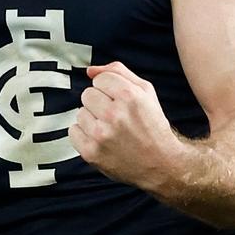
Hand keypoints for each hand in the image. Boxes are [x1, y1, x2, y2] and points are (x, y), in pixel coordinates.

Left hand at [69, 62, 180, 188]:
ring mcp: (101, 134)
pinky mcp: (91, 152)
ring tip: (110, 129)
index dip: (109, 89)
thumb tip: (91, 70)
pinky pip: (73, 132)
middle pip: (87, 94)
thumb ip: (118, 72)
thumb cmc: (153, 126)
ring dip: (92, 120)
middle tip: (115, 116)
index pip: (99, 79)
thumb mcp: (146, 92)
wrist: (161, 164)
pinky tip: (101, 139)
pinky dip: (84, 135)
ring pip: (79, 113)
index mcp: (129, 96)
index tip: (119, 101)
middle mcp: (114, 114)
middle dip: (99, 103)